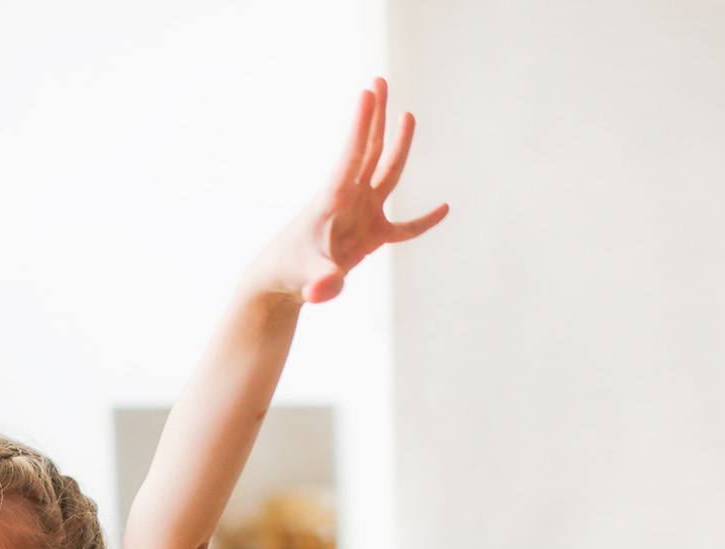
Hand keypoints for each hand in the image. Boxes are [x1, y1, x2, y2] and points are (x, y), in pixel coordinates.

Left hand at [261, 78, 448, 303]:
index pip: (351, 155)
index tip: (367, 92)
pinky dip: (424, 221)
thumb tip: (326, 291)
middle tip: (379, 80)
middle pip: (368, 150)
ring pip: (385, 172)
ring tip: (407, 114)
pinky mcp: (371, 237)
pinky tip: (444, 208)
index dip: (361, 124)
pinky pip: (405, 227)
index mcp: (334, 200)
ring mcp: (362, 215)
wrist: (280, 284)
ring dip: (397, 144)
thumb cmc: (289, 274)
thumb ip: (322, 283)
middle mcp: (350, 200)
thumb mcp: (308, 278)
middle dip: (375, 117)